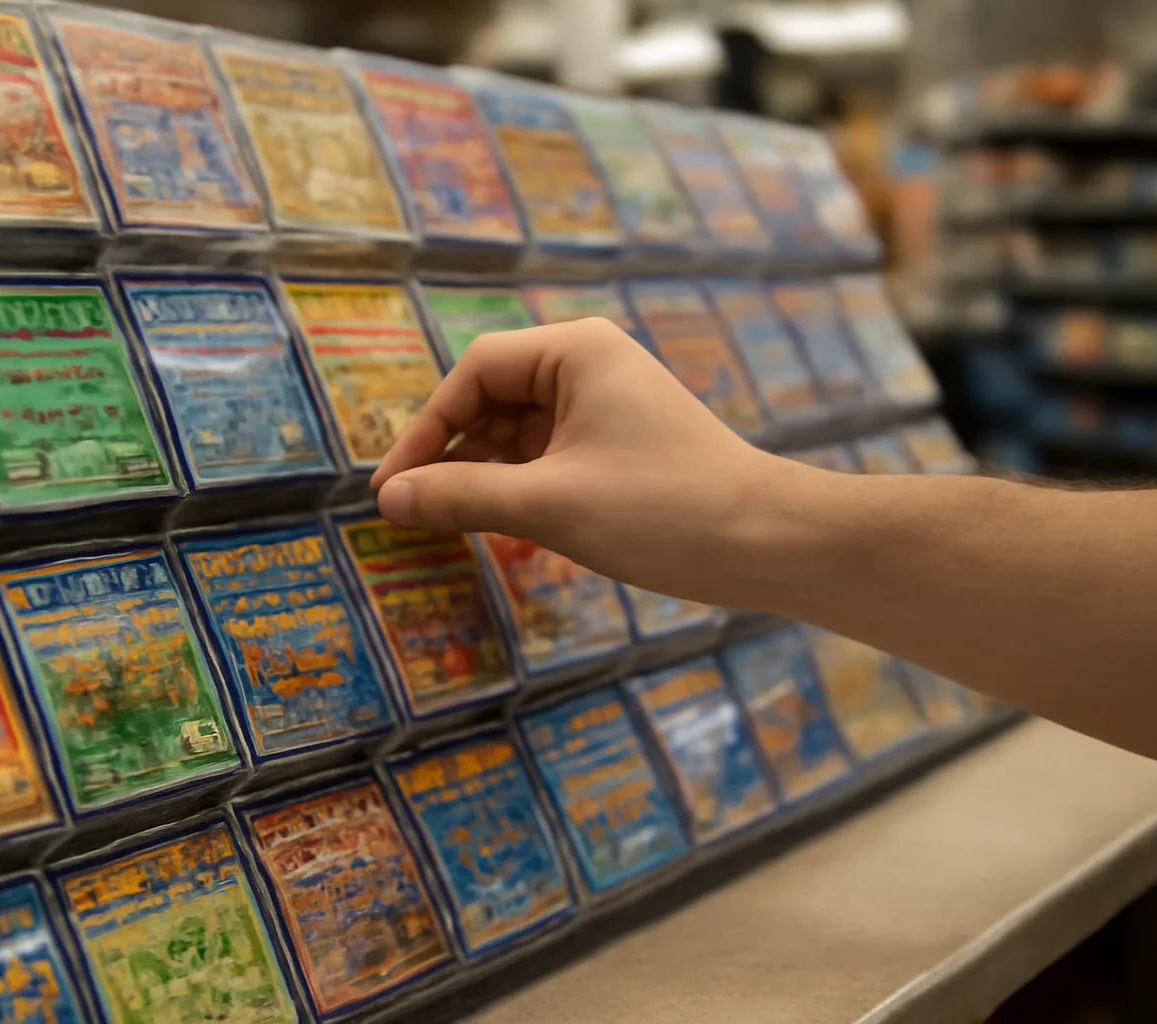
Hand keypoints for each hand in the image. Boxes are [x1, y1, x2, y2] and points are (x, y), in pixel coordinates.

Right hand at [371, 317, 810, 606]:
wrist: (769, 544)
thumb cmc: (662, 510)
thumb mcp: (549, 505)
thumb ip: (462, 497)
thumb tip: (387, 499)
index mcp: (577, 351)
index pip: (474, 373)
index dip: (425, 429)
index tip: (391, 486)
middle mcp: (591, 365)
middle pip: (493, 399)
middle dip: (452, 455)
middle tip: (411, 511)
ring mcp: (609, 407)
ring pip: (519, 434)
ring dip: (483, 476)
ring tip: (448, 526)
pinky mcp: (622, 447)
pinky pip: (549, 458)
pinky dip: (518, 488)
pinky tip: (496, 528)